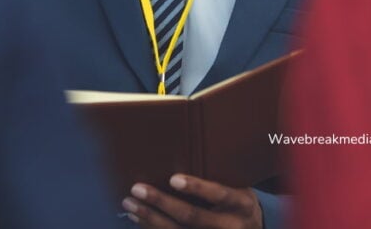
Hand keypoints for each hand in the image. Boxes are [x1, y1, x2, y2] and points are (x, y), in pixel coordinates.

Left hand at [120, 174, 262, 227]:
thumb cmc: (237, 200)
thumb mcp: (238, 185)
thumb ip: (217, 174)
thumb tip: (178, 149)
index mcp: (241, 203)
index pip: (219, 195)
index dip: (197, 188)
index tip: (173, 179)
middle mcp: (230, 226)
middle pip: (193, 217)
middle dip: (162, 203)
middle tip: (138, 189)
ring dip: (150, 218)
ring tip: (130, 203)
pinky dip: (151, 228)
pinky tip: (138, 217)